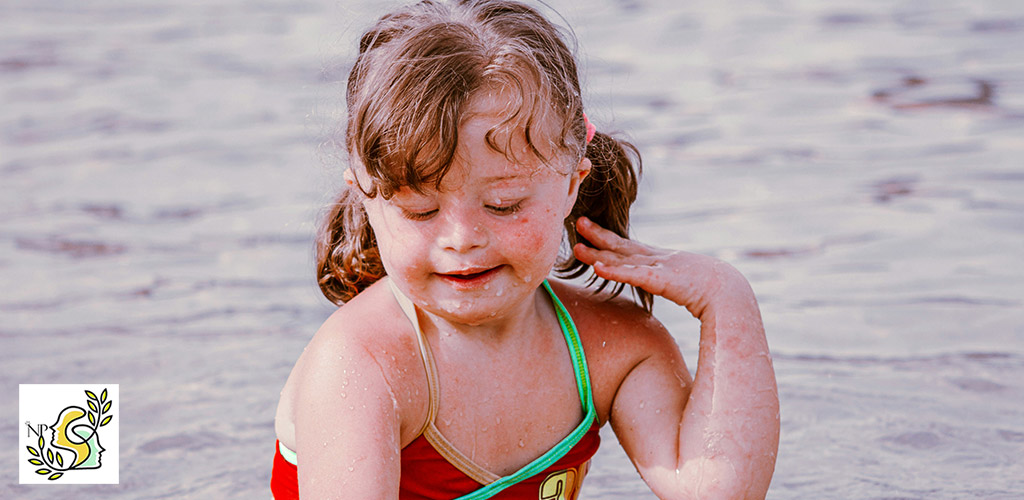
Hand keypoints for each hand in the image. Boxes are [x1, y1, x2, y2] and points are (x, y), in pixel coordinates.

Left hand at [572, 216, 748, 316]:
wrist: (730, 293)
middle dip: (597, 236)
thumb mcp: (685, 284)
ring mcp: (659, 267)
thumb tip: (664, 286)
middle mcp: (657, 259)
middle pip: (620, 247)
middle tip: (577, 224)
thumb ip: (670, 282)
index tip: (588, 229)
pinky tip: (597, 266)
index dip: (608, 238)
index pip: (628, 247)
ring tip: (577, 247)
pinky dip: (614, 271)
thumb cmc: (713, 292)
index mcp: (661, 260)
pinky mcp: (661, 280)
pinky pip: (633, 275)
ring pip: (622, 259)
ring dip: (598, 254)